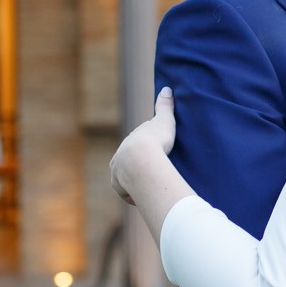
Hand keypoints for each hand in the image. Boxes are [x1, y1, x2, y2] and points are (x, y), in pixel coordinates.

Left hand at [109, 88, 176, 205]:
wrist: (142, 160)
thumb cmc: (155, 140)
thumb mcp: (164, 121)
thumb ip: (165, 106)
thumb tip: (167, 88)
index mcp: (129, 141)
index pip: (136, 144)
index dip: (145, 148)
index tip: (155, 152)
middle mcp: (119, 156)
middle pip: (127, 161)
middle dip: (137, 165)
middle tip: (152, 170)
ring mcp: (118, 172)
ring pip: (124, 177)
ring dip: (133, 181)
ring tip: (147, 186)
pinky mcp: (120, 187)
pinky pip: (126, 192)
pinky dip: (133, 195)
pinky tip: (142, 198)